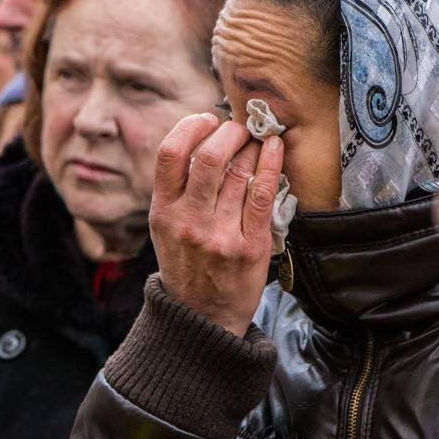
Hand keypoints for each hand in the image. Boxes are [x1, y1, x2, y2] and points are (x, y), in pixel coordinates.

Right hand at [149, 113, 284, 336]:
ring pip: (239, 172)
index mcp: (163, 212)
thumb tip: (204, 139)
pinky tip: (275, 149)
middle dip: (230, 132)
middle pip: (209, 156)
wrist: (203, 318)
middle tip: (240, 129)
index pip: (170, 154)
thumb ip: (178, 189)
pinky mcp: (250, 246)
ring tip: (257, 139)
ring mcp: (220, 234)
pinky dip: (272, 164)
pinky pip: (264, 194)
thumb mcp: (166, 228)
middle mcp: (189, 222)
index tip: (207, 119)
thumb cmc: (187, 264)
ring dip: (252, 146)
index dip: (190, 127)